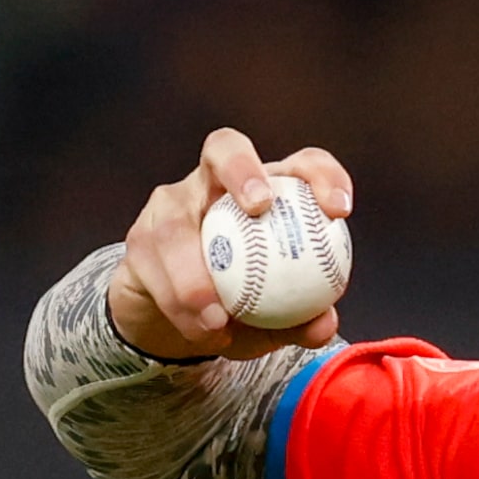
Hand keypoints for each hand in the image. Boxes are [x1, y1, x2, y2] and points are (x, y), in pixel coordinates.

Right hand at [107, 129, 353, 361]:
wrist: (178, 324)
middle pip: (224, 147)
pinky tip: (203, 330)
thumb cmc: (241, 309)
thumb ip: (302, 321)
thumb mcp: (277, 322)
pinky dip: (180, 302)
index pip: (300, 165)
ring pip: (178, 224)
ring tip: (218, 318)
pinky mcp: (140, 238)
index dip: (322, 174)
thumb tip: (324, 324)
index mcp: (267, 194)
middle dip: (242, 167)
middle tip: (259, 206)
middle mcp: (215, 184)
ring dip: (196, 275)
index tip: (338, 210)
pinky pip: (156, 266)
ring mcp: (171, 205)